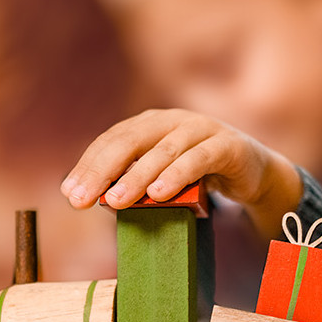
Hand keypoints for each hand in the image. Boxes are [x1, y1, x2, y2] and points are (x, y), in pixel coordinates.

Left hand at [60, 109, 303, 235]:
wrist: (252, 173)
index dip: (88, 165)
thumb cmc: (199, 177)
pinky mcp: (227, 145)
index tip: (69, 193)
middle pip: (130, 141)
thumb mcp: (162, 179)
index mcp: (150, 124)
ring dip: (136, 177)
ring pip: (163, 151)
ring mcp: (201, 129)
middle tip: (80, 200)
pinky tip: (158, 193)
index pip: (112, 140)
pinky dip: (177, 174)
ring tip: (114, 201)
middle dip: (101, 171)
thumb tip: (97, 199)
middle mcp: (172, 120)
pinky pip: (198, 159)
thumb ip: (135, 183)